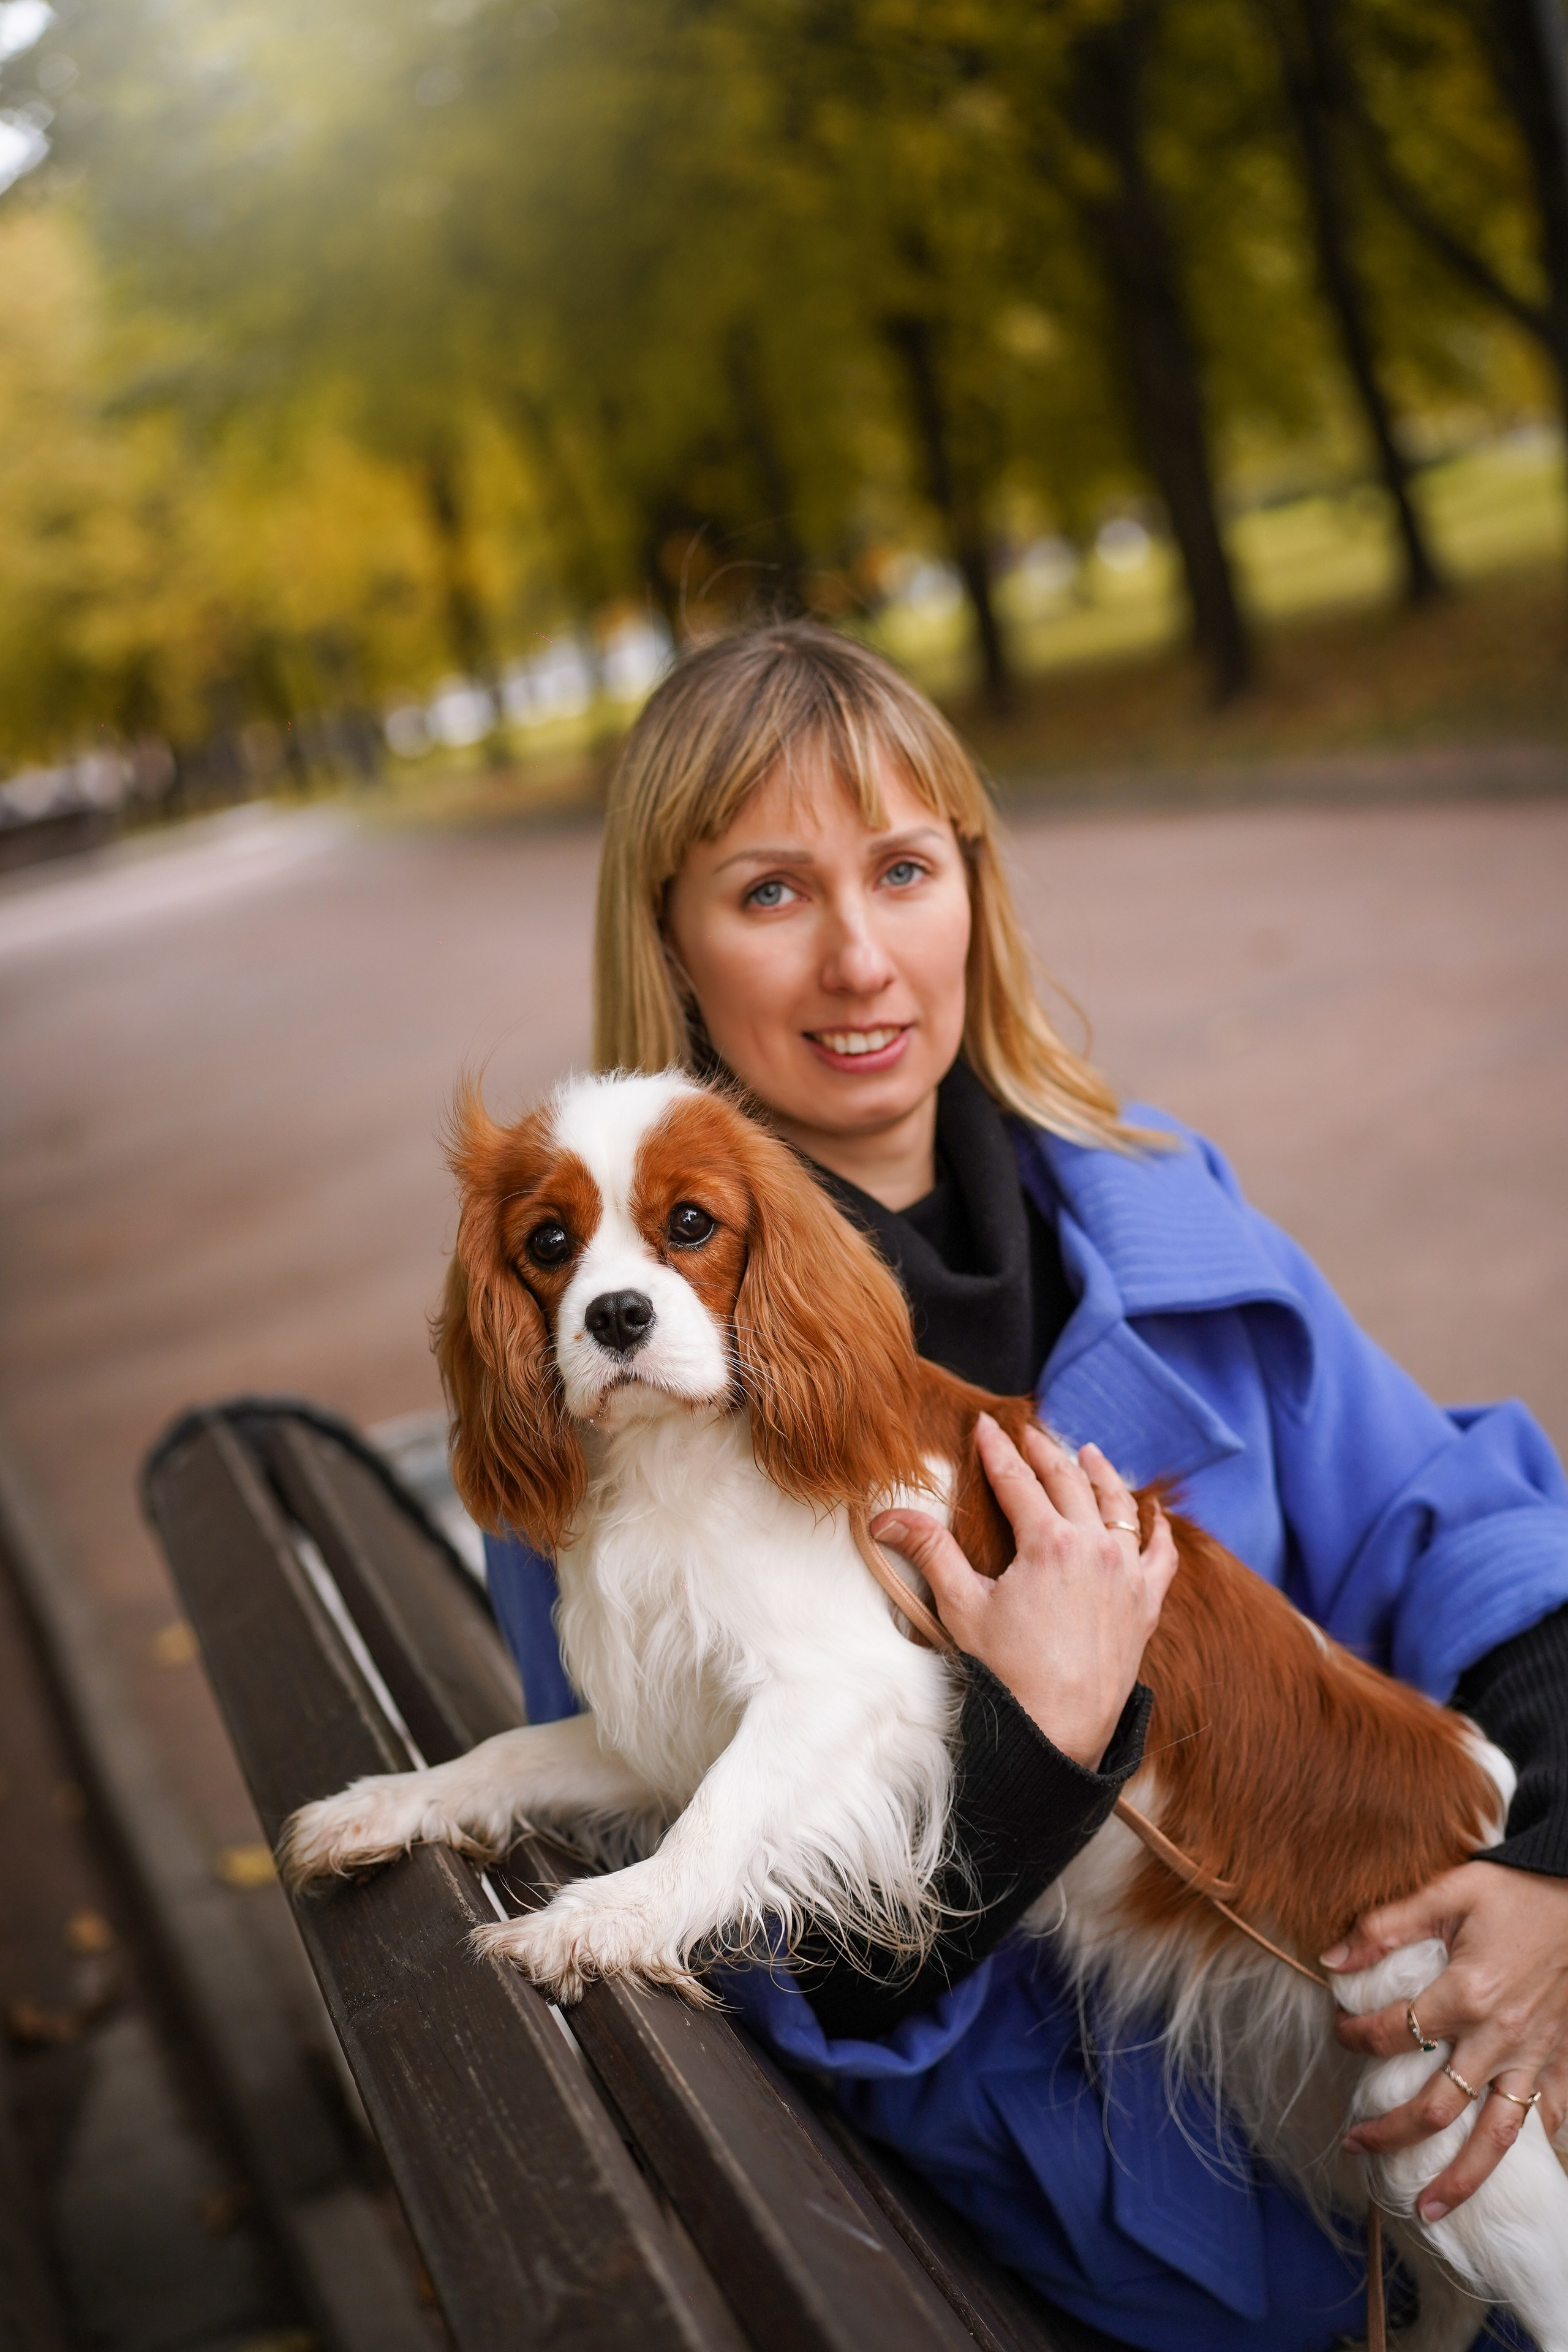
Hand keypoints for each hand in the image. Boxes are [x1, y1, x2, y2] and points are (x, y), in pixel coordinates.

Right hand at [871, 1417, 1177, 1769]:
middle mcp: (1095, 1548)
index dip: (998, 1451)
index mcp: (1049, 1543)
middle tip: (1028, 1432)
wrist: (1059, 1728)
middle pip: (1068, 1482)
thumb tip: (883, 1518)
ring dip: (1100, 1474)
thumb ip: (929, 1551)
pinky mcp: (1145, 1604)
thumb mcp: (962, 1606)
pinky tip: (1152, 1513)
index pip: (1018, 1481)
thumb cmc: (1007, 1671)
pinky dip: (1157, 1528)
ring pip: (1118, 1506)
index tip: (986, 1427)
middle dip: (1045, 1452)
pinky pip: (1161, 1554)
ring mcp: (1126, 1574)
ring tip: (1088, 1453)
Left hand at [1329, 1861, 1567, 2217]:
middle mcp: (1498, 2039)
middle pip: (1437, 2107)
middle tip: (1355, 2147)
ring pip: (1496, 2135)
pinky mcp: (1564, 2061)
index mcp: (1464, 1996)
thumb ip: (1386, 1926)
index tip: (1339, 2032)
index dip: (1355, 2036)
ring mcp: (1534, 2057)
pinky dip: (1533, 2144)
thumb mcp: (1448, 1892)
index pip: (1393, 2034)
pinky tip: (1505, 2164)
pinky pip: (1549, 2117)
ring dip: (1461, 2177)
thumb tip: (1330, 1958)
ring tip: (1428, 2209)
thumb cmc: (1516, 1890)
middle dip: (1391, 2133)